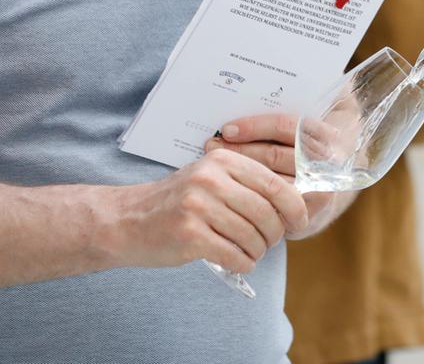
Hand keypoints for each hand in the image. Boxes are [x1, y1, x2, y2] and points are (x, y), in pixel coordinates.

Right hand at [110, 148, 309, 275]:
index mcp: (222, 160)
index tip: (299, 221)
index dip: (295, 206)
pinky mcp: (189, 235)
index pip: (274, 184)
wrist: (125, 221)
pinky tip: (238, 262)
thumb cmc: (176, 203)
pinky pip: (233, 255)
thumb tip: (295, 203)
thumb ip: (245, 184)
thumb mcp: (209, 178)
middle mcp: (210, 179)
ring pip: (252, 236)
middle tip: (270, 242)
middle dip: (275, 234)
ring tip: (250, 253)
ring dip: (257, 251)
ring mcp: (198, 206)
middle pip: (266, 213)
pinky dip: (243, 263)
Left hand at [205, 113, 337, 239]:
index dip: (255, 127)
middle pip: (275, 155)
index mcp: (327, 136)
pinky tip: (231, 194)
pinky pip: (271, 207)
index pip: (286, 127)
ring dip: (240, 173)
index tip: (227, 129)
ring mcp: (318, 192)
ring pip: (271, 182)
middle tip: (211, 146)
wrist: (331, 188)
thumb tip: (230, 127)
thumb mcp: (301, 134)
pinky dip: (249, 199)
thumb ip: (276, 129)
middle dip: (240, 150)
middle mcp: (327, 164)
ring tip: (216, 168)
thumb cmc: (305, 154)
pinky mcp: (305, 216)